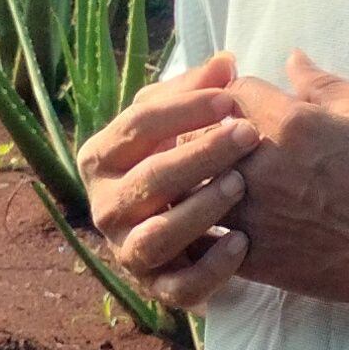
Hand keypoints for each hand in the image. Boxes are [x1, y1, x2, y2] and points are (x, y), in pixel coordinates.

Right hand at [80, 53, 260, 311]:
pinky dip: (210, 269)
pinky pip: (179, 287)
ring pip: (157, 237)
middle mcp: (105, 206)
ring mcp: (127, 250)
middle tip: (248, 135)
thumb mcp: (181, 121)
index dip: (185, 109)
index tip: (231, 97)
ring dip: (200, 210)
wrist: (179, 227)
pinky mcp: (156, 287)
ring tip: (240, 185)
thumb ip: (198, 91)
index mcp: (101, 157)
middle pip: (149, 179)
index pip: (137, 126)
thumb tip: (226, 62)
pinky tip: (242, 242)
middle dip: (200, 154)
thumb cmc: (179, 159)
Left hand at [213, 51, 348, 310]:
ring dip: (200, 180)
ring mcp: (252, 211)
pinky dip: (208, 226)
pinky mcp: (253, 253)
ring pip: (193, 186)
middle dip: (208, 133)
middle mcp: (261, 164)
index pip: (234, 90)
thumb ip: (324, 84)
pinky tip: (221, 223)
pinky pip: (207, 235)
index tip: (249, 106)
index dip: (240, 94)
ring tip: (213, 182)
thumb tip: (292, 57)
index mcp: (290, 122)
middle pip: (201, 135)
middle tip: (222, 142)